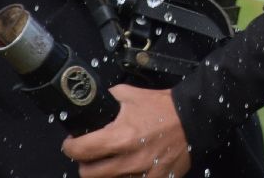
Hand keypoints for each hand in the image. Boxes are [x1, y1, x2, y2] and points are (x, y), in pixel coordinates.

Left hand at [61, 84, 191, 177]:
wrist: (193, 119)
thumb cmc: (163, 107)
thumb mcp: (131, 94)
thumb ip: (109, 99)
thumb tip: (93, 102)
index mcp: (120, 136)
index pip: (81, 150)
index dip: (70, 147)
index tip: (71, 143)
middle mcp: (128, 160)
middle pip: (88, 174)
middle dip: (84, 162)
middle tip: (89, 154)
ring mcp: (142, 174)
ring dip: (103, 173)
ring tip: (107, 162)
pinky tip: (125, 170)